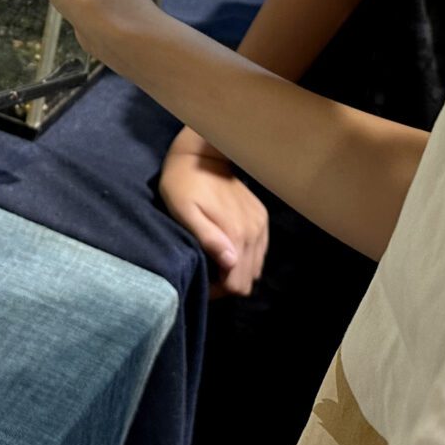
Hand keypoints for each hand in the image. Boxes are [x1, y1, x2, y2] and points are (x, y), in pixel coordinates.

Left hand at [160, 129, 268, 297]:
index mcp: (236, 235)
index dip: (217, 290)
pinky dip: (245, 257)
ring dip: (236, 271)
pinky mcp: (261, 217)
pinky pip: (259, 251)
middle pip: (247, 280)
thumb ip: (208, 238)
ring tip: (214, 260)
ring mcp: (260, 225)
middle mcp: (254, 233)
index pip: (236, 284)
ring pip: (254, 268)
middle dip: (226, 283)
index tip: (201, 280)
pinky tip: (226, 247)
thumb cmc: (183, 184)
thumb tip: (230, 262)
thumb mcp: (185, 212)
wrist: (200, 155)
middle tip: (206, 271)